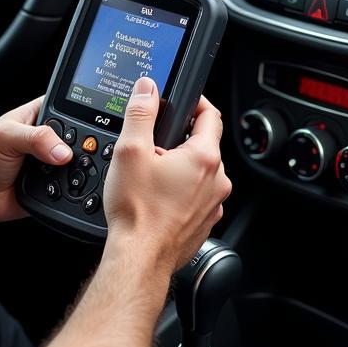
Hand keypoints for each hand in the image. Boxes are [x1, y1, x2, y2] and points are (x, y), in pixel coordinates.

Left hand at [0, 98, 74, 223]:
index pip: (74, 108)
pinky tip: (64, 189)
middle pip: (84, 139)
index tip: (92, 127)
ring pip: (82, 165)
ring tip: (63, 173)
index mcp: (43, 115)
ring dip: (78, 172)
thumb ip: (35, 138)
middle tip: (72, 156)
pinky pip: (75, 188)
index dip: (86, 116)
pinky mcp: (57, 185)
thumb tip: (62, 151)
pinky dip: (73, 190)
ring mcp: (56, 162)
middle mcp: (53, 138)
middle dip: (84, 149)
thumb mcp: (6, 136)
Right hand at [103, 78, 230, 272]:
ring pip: (200, 172)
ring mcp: (214, 204)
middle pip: (204, 144)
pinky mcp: (205, 222)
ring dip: (181, 166)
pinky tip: (157, 197)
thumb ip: (141, 113)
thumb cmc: (137, 211)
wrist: (140, 257)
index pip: (210, 115)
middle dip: (180, 138)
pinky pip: (197, 196)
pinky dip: (181, 191)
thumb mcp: (130, 151)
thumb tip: (148, 89)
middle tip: (153, 143)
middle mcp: (217, 180)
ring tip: (151, 173)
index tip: (182, 99)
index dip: (195, 101)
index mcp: (204, 157)